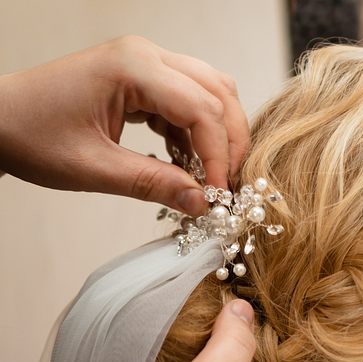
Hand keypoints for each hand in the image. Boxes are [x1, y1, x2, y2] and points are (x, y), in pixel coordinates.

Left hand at [0, 36, 249, 215]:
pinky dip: (196, 133)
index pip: (201, 108)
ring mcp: (145, 63)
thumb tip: (201, 203)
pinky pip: (188, 100)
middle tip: (226, 186)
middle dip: (229, 142)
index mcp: (133, 66)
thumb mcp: (92, 168)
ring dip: (218, 134)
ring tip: (210, 175)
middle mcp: (146, 55)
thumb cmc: (30, 135)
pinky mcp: (142, 78)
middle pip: (217, 92)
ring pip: (210, 92)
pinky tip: (185, 163)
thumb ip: (152, 184)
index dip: (218, 155)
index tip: (217, 195)